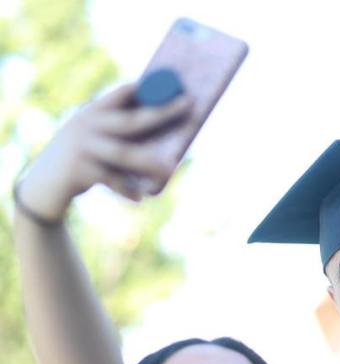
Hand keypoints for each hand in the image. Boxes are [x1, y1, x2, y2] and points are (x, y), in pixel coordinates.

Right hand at [16, 83, 191, 221]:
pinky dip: (127, 190)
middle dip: (163, 113)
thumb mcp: (95, 140)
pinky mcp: (78, 170)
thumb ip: (119, 134)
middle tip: (189, 104)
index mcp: (93, 113)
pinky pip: (111, 180)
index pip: (122, 94)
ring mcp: (82, 147)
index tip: (174, 82)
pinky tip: (140, 198)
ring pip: (125, 154)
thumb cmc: (80, 161)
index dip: (146, 88)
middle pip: (132, 121)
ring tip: (170, 171)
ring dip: (150, 163)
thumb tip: (167, 142)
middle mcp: (87, 125)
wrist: (42, 186)